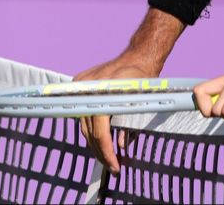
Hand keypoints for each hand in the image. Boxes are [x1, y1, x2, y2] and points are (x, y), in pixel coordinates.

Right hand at [73, 52, 161, 173]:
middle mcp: (87, 88)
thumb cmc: (144, 78)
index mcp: (103, 92)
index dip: (107, 151)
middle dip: (101, 152)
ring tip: (107, 157)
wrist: (139, 56)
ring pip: (84, 125)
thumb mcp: (142, 102)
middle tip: (113, 166)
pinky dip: (92, 128)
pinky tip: (100, 141)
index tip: (115, 166)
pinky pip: (83, 114)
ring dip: (95, 143)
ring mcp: (80, 86)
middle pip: (89, 131)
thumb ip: (131, 125)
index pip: (100, 130)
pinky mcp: (79, 85)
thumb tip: (121, 147)